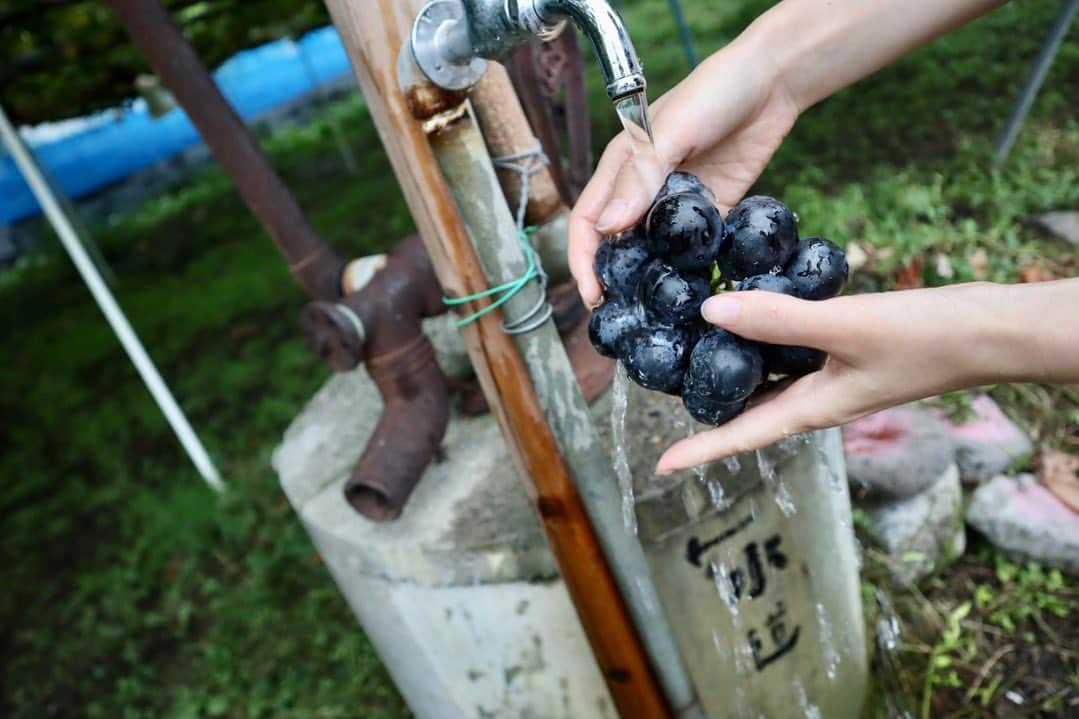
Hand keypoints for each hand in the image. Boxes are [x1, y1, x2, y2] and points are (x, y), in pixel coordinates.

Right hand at [569, 34, 799, 306]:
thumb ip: (641, 178)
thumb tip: (609, 228)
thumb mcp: (671, 132)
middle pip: (617, 244)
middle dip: (613, 281)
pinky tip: (696, 293)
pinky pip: (695, 248)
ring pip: (654, 251)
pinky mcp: (711, 211)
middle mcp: (643, 191)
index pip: (589, 222)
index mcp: (621, 169)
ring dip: (650, 281)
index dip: (584, 260)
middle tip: (621, 318)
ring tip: (655, 315)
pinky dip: (691, 270)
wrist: (772, 82)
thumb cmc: (712, 93)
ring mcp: (677, 204)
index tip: (593, 294)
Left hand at [655, 280, 1078, 473]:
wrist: (987, 331)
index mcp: (812, 409)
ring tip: (690, 353)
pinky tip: (751, 315)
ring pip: (767, 382)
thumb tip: (710, 312)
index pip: (741, 438)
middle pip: (747, 413)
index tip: (659, 465)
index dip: (698, 453)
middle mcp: (816, 401)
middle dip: (705, 410)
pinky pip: (790, 354)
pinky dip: (764, 340)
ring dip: (730, 372)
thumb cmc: (925, 338)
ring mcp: (831, 380)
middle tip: (661, 390)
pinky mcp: (843, 354)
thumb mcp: (846, 327)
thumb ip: (779, 320)